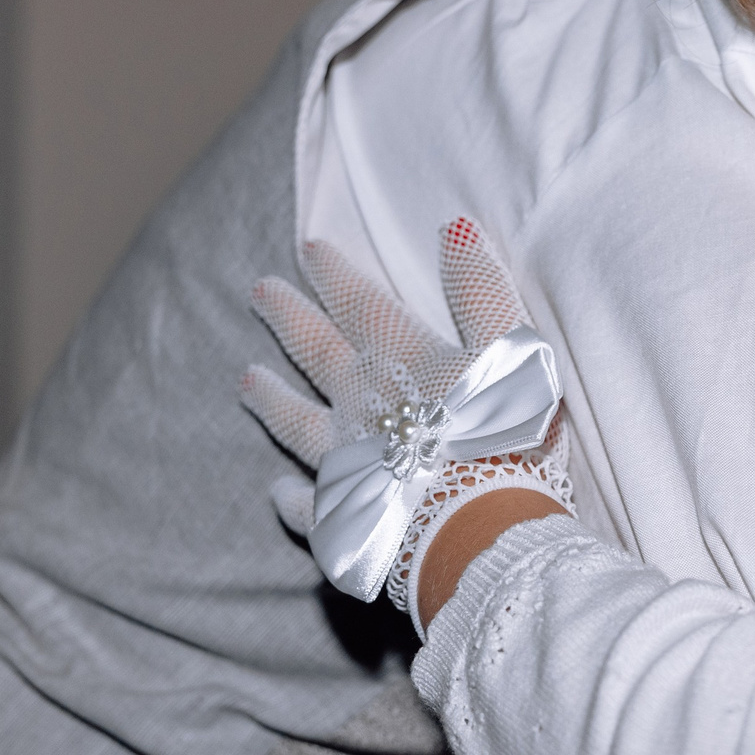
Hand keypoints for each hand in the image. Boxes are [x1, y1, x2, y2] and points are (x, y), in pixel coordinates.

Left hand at [241, 220, 571, 625]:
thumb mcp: (509, 351)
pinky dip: (293, 497)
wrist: (477, 529)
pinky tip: (278, 491)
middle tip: (257, 291)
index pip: (360, 304)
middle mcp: (359, 405)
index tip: (307, 246)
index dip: (335, 273)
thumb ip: (480, 291)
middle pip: (315, 352)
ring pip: (295, 424)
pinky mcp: (344, 517)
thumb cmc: (502, 437)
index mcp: (399, 360)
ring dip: (271, 399)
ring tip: (246, 380)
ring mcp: (344, 462)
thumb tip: (453, 226)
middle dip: (288, 317)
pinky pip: (310, 506)